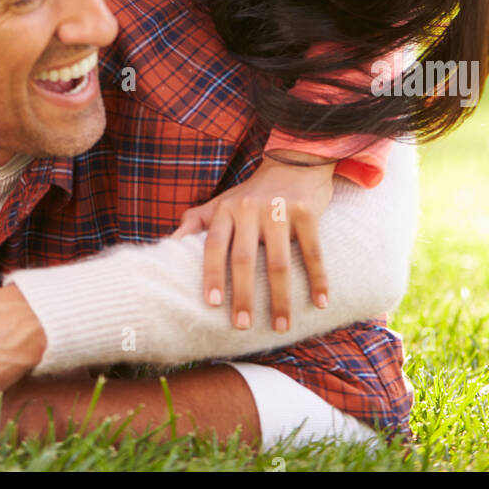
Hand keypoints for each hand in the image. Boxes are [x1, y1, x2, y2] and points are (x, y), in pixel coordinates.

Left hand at [172, 155, 334, 330]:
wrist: (294, 161)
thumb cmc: (253, 193)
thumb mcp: (222, 202)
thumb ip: (196, 221)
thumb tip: (168, 245)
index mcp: (226, 209)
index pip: (214, 245)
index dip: (212, 274)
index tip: (212, 304)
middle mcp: (250, 209)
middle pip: (244, 258)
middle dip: (243, 295)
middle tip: (242, 325)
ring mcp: (279, 210)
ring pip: (278, 262)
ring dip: (280, 298)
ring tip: (281, 327)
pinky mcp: (306, 212)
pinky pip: (312, 251)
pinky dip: (317, 279)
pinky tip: (320, 303)